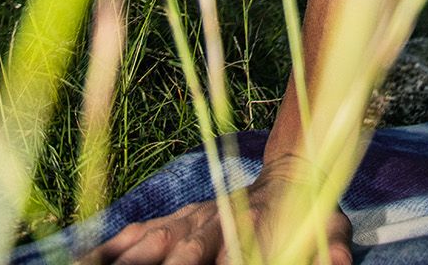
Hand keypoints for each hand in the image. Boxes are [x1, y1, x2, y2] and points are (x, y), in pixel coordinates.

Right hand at [83, 160, 352, 263]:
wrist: (293, 172)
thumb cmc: (311, 211)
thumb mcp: (332, 227)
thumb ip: (333, 248)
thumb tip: (341, 263)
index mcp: (249, 225)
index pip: (225, 251)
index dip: (213, 260)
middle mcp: (214, 221)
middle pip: (182, 247)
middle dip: (165, 263)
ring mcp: (192, 219)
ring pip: (154, 239)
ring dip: (129, 256)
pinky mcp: (179, 220)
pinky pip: (138, 233)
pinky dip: (111, 246)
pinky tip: (86, 258)